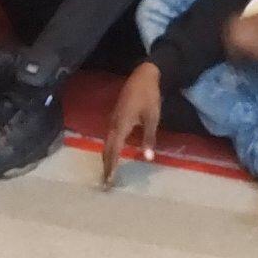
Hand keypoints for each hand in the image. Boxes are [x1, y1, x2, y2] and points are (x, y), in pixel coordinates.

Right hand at [101, 62, 162, 185]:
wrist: (143, 75)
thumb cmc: (149, 96)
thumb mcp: (152, 117)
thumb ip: (149, 138)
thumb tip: (148, 158)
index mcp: (121, 125)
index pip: (114, 150)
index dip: (111, 166)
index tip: (109, 181)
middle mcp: (113, 124)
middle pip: (107, 148)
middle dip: (106, 165)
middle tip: (105, 182)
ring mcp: (112, 119)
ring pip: (106, 142)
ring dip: (106, 157)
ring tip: (107, 172)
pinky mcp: (115, 116)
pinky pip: (109, 136)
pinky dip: (109, 148)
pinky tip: (112, 153)